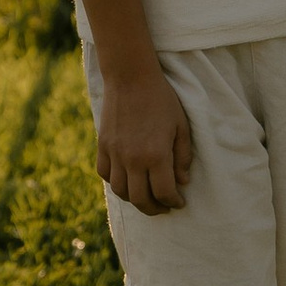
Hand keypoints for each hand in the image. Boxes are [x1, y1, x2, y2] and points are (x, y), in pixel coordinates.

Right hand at [95, 62, 191, 213]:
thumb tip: (182, 182)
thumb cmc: (161, 99)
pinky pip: (105, 174)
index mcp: (156, 155)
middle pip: (140, 200)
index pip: (164, 193)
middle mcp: (133, 159)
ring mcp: (115, 154)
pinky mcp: (103, 146)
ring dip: (134, 200)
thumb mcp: (181, 126)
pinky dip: (116, 183)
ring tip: (146, 197)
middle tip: (164, 207)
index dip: (173, 202)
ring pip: (120, 191)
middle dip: (154, 209)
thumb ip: (183, 157)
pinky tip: (127, 180)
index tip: (179, 202)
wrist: (131, 77)